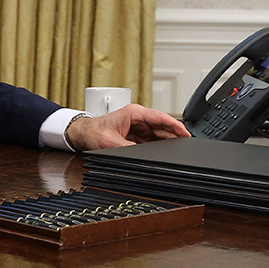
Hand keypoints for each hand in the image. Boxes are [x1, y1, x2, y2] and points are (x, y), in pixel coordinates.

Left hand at [65, 103, 189, 151]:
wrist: (82, 135)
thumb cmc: (93, 132)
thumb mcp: (110, 142)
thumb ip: (128, 148)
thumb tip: (143, 155)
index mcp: (133, 113)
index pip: (160, 117)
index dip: (175, 125)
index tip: (186, 133)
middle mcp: (138, 118)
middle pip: (163, 127)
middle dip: (174, 136)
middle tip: (185, 147)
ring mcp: (139, 127)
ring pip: (159, 135)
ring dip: (168, 143)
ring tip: (177, 152)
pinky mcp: (137, 136)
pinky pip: (153, 141)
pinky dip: (159, 147)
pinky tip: (165, 154)